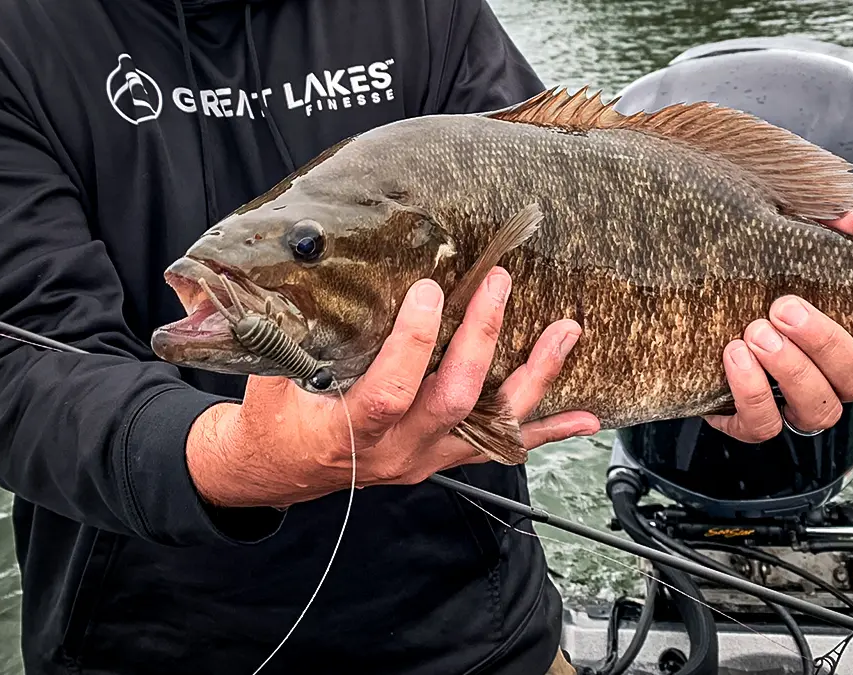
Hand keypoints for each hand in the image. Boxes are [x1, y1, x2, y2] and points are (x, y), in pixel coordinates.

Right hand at [186, 267, 599, 508]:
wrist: (276, 470)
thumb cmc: (271, 418)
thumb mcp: (267, 376)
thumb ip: (290, 335)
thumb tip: (305, 269)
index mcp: (348, 430)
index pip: (393, 390)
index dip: (414, 342)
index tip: (427, 289)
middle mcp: (397, 450)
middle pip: (455, 400)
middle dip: (481, 339)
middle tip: (498, 285)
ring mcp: (426, 457)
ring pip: (494, 426)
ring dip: (534, 378)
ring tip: (566, 333)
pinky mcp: (443, 457)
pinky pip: (501, 446)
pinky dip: (546, 430)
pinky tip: (586, 418)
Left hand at [704, 208, 852, 442]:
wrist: (701, 311)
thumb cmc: (769, 281)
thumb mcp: (803, 251)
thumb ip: (840, 233)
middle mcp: (835, 385)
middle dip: (825, 345)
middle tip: (785, 309)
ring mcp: (796, 408)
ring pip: (817, 412)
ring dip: (790, 370)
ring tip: (757, 332)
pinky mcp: (752, 422)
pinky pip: (763, 425)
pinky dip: (751, 393)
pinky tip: (735, 354)